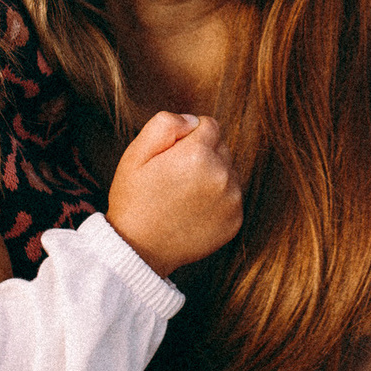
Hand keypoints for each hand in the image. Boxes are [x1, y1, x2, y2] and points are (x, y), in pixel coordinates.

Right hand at [105, 113, 241, 276]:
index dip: (187, 137)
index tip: (170, 157)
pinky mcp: (236, 219)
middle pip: (221, 147)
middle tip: (174, 177)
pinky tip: (193, 211)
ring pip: (228, 171)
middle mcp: (222, 175)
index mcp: (197, 154)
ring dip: (212, 176)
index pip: (208, 124)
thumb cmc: (134, 199)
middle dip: (202, 154)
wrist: (138, 250)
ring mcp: (232, 199)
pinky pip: (232, 196)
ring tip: (183, 195)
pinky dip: (218, 200)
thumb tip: (193, 121)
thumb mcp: (136, 153)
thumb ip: (165, 124)